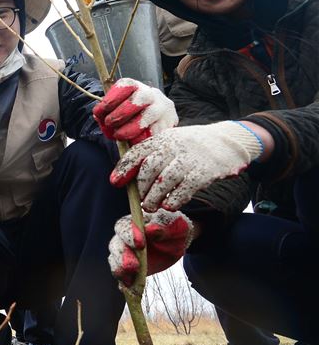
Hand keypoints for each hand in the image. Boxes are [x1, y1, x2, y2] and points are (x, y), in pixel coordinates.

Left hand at [93, 78, 176, 143]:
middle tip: (110, 123)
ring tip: (119, 135)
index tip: (101, 109)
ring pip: (150, 114)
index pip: (127, 85)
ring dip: (131, 127)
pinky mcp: (170, 124)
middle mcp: (153, 94)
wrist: (156, 122)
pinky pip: (156, 131)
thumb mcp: (116, 110)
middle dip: (122, 112)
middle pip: (141, 97)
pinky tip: (132, 142)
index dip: (113, 97)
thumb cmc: (129, 116)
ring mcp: (164, 109)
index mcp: (136, 87)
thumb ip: (105, 112)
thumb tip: (98, 115)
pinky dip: (142, 138)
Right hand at [109, 209, 198, 285]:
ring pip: (115, 261)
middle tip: (133, 267)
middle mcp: (123, 238)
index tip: (141, 245)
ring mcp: (124, 254)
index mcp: (131, 224)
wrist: (175, 241)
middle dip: (122, 257)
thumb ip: (162, 226)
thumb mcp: (172, 225)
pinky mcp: (129, 268)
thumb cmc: (173, 228)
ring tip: (129, 280)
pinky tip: (128, 289)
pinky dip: (123, 282)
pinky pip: (122, 276)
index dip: (129, 236)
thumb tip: (152, 229)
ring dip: (120, 270)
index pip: (124, 228)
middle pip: (116, 246)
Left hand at [111, 121, 263, 210]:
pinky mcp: (204, 172)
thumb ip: (154, 153)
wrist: (229, 140)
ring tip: (151, 206)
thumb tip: (130, 175)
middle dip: (141, 188)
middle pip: (149, 169)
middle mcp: (174, 146)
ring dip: (154, 198)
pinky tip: (170, 205)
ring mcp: (189, 159)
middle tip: (141, 200)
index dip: (124, 168)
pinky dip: (173, 201)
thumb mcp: (172, 140)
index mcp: (163, 138)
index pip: (138, 152)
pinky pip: (183, 190)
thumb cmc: (194, 145)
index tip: (115, 182)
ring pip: (164, 181)